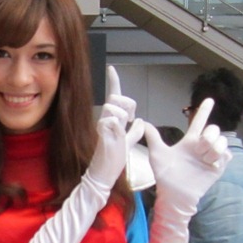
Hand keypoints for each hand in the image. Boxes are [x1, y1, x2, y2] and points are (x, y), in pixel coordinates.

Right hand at [86, 66, 145, 190]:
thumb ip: (135, 132)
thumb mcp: (128, 143)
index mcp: (113, 119)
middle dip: (129, 104)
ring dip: (124, 116)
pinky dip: (119, 127)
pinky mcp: (101, 131)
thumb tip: (141, 121)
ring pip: (115, 106)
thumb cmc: (113, 159)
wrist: (104, 173)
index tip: (112, 69)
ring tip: (123, 130)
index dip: (114, 81)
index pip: (114, 95)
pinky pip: (114, 120)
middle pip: (117, 96)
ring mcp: (102, 123)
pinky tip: (117, 137)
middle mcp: (106, 118)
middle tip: (132, 119)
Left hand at [141, 97, 229, 209]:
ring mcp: (211, 157)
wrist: (175, 195)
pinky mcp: (218, 167)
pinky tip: (211, 164)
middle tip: (199, 148)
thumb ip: (153, 137)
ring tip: (204, 159)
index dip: (204, 110)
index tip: (209, 100)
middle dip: (209, 136)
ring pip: (222, 141)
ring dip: (213, 148)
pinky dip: (220, 157)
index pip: (199, 122)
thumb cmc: (165, 176)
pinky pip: (227, 154)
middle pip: (214, 129)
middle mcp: (201, 147)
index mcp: (189, 142)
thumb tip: (143, 122)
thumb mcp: (157, 154)